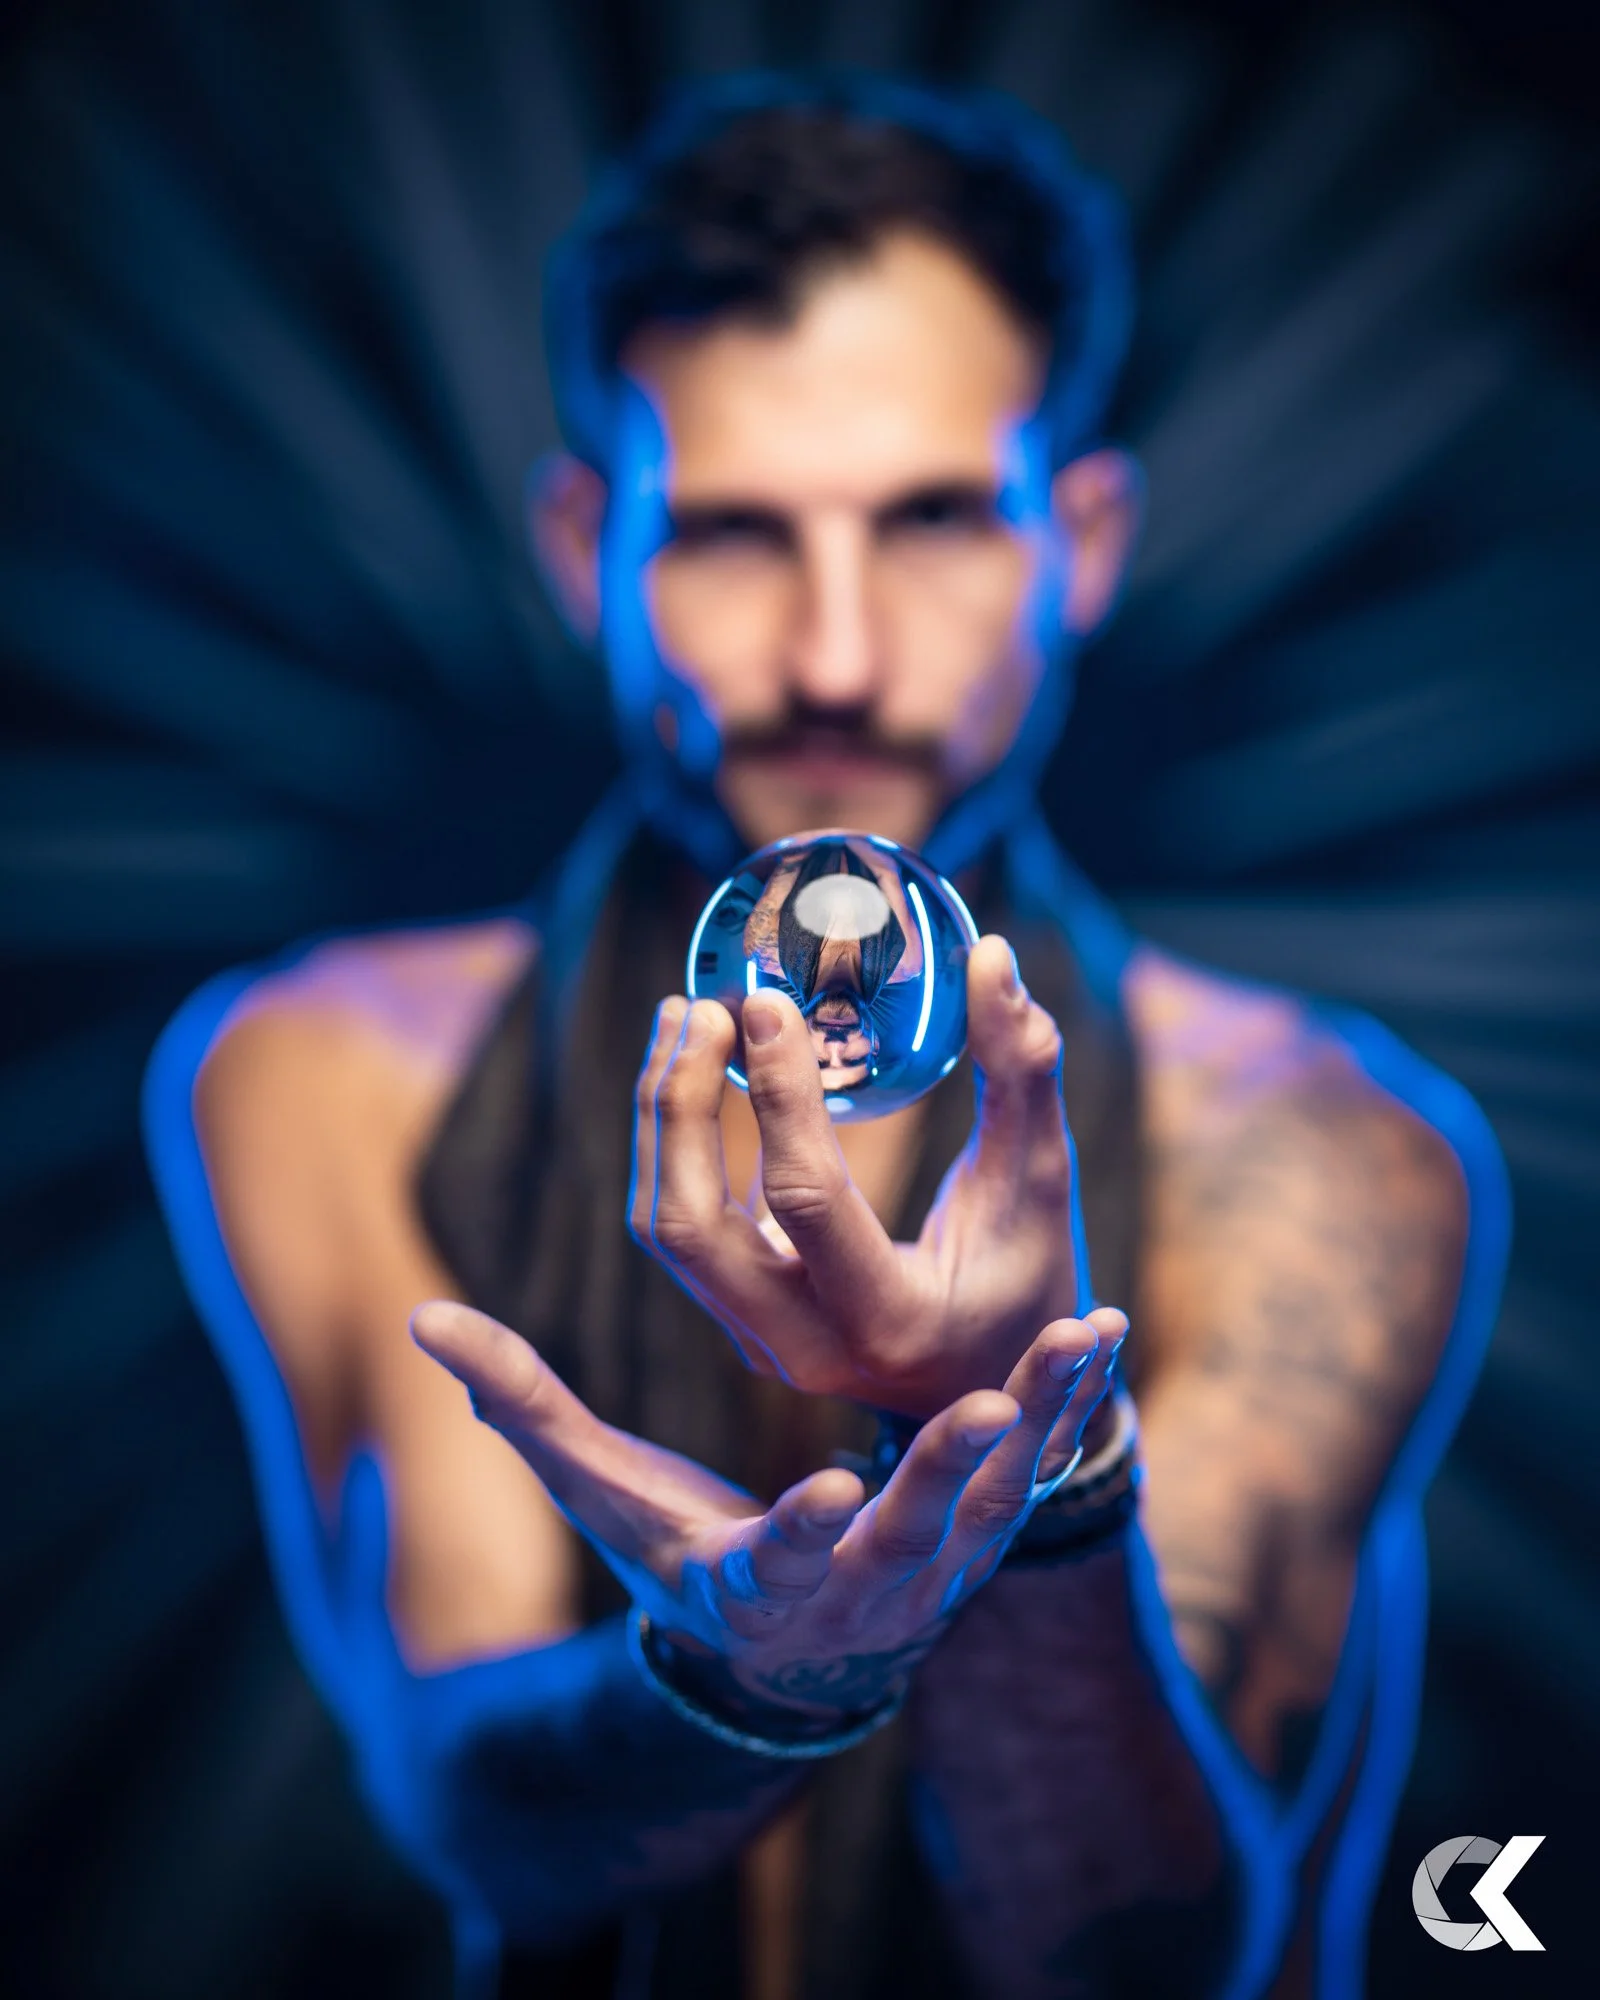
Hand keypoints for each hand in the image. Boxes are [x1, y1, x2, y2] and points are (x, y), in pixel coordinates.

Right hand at [412, 1302, 1120, 1721]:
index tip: (825, 1497)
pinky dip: (1072, 1405)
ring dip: (1044, 1420)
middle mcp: (863, 1579)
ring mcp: (937, 1560)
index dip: (802, 1536)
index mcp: (762, 1580)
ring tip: (1079, 1340)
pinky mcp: (984, 1527)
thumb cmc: (685, 1562)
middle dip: (949, 1474)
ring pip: (1002, 1495)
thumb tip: (423, 1323)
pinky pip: (1042, 1465)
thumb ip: (526, 1413)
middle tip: (989, 1413)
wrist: (798, 1655)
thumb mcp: (608, 1503)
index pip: (780, 1562)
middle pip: (913, 1530)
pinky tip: (1101, 1332)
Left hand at [632, 936, 1088, 1416]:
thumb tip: (990, 956)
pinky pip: (684, 1227)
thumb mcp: (1043, 1184)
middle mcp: (805, 1346)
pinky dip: (676, 1143)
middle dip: (680, 1106)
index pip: (805, 1196)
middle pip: (692, 1225)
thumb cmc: (1031, 1285)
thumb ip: (1024, 1073)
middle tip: (702, 1004)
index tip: (766, 1000)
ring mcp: (762, 1339)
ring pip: (669, 1227)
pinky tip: (698, 1067)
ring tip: (683, 1017)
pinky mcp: (744, 1316)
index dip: (779, 1092)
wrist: (995, 1390)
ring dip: (662, 1118)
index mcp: (888, 1320)